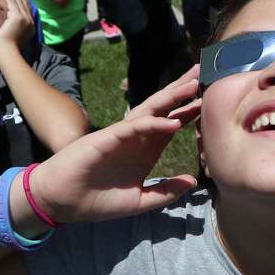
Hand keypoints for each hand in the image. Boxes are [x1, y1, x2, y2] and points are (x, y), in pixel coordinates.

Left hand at [0, 0, 33, 51]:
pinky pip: (12, 1)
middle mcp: (30, 21)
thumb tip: (9, 24)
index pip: (25, 7)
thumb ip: (12, 27)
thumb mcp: (12, 35)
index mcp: (30, 25)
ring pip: (18, 0)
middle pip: (23, 1)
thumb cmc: (6, 48)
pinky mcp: (18, 17)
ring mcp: (25, 19)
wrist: (7, 52)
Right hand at [30, 65, 201, 222]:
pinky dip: (153, 124)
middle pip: (165, 107)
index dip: (192, 111)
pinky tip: (172, 123)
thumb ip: (165, 191)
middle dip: (184, 90)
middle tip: (206, 71)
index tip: (213, 99)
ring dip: (172, 97)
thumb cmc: (97, 200)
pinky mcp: (106, 139)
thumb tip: (193, 181)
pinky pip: (133, 127)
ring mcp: (122, 135)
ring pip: (151, 110)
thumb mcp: (139, 200)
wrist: (61, 203)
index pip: (174, 123)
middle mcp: (136, 137)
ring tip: (193, 85)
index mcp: (146, 148)